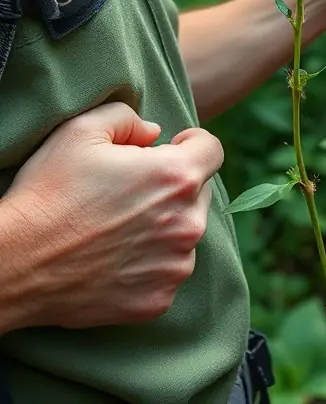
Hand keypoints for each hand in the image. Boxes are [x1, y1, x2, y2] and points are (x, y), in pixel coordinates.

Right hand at [1, 103, 222, 330]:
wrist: (15, 263)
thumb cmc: (48, 192)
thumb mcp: (82, 129)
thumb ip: (128, 118)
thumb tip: (154, 133)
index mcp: (176, 177)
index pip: (212, 150)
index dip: (192, 143)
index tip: (170, 148)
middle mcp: (186, 224)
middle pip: (199, 193)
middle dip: (174, 185)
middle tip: (131, 190)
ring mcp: (174, 266)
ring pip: (185, 234)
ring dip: (165, 225)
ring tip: (119, 226)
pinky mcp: (157, 300)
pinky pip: (167, 271)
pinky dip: (150, 263)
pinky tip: (115, 255)